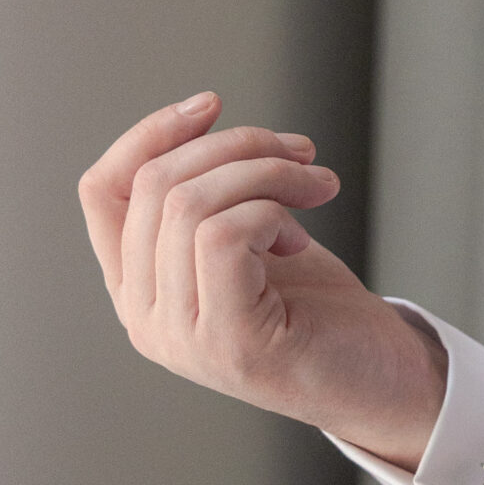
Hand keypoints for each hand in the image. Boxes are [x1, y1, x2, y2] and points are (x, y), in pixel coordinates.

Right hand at [79, 91, 447, 466]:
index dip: (150, 134)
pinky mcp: (226, 341)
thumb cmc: (319, 311)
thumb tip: (198, 121)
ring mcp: (180, 335)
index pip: (102, 190)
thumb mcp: (249, 240)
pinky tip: (300, 236)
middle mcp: (143, 317)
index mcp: (138, 289)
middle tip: (302, 152)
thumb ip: (207, 198)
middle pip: (153, 185)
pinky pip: (222, 236)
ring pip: (189, 203)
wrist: (381, 380)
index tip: (212, 105)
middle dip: (237, 146)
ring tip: (316, 185)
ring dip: (268, 173)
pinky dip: (271, 212)